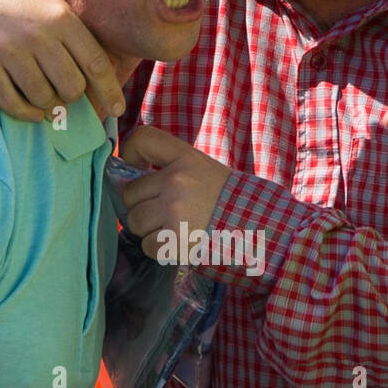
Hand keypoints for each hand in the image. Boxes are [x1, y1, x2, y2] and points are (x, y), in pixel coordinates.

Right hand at [0, 0, 126, 122]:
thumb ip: (77, 33)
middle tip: (65, 89)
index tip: (118, 109)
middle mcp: (38, 35)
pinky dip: (26, 113)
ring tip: (46, 95)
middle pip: (71, 88)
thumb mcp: (53, 2)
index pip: (95, 64)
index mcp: (61, 17)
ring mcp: (9, 51)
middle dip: (72, 95)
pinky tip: (33, 110)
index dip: (109, 92)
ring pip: (44, 100)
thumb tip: (104, 75)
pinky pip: (13, 104)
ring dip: (48, 105)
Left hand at [118, 125, 232, 258]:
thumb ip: (170, 169)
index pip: (142, 139)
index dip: (129, 154)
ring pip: (134, 222)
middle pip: (130, 193)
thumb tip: (130, 180)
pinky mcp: (175, 240)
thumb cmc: (228, 200)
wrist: (258, 228)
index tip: (135, 169)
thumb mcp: (203, 170)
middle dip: (141, 205)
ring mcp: (174, 212)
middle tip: (162, 212)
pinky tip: (178, 243)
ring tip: (172, 229)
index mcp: (185, 158)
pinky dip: (159, 249)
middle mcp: (176, 181)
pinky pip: (147, 246)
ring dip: (148, 229)